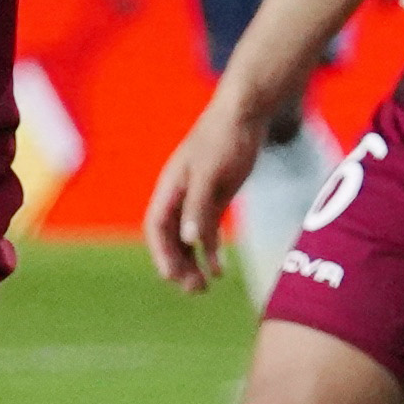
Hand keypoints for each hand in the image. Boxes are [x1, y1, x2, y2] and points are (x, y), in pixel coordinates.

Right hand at [145, 97, 268, 294]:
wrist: (246, 113)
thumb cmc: (225, 138)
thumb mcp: (211, 173)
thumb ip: (199, 207)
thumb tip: (189, 241)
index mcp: (171, 188)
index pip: (157, 227)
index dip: (160, 253)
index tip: (171, 277)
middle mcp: (179, 196)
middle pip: (171, 238)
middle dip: (178, 265)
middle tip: (194, 290)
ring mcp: (197, 197)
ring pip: (188, 238)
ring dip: (193, 263)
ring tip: (204, 287)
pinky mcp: (215, 197)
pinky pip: (207, 231)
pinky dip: (211, 251)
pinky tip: (220, 269)